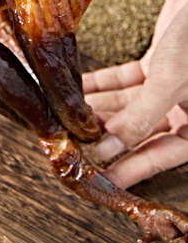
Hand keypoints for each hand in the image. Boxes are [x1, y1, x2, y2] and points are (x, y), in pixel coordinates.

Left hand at [83, 0, 187, 186]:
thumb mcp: (170, 82)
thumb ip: (139, 118)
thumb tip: (109, 149)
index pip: (159, 156)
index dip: (128, 168)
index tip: (98, 178)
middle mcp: (185, 110)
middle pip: (140, 132)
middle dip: (106, 137)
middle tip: (74, 144)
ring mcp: (170, 87)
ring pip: (128, 106)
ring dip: (99, 110)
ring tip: (67, 118)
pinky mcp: (158, 64)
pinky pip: (125, 81)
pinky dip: (103, 84)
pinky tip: (78, 90)